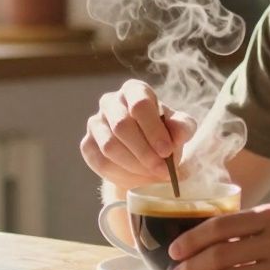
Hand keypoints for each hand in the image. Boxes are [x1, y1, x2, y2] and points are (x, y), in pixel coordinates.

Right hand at [79, 79, 196, 189]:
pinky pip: (100, 163)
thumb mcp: (179, 128)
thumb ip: (182, 127)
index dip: (153, 130)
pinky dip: (121, 175)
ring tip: (153, 176)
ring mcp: (95, 123)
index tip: (167, 151)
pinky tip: (137, 179)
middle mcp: (110, 102)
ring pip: (110, 147)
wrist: (145, 153)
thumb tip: (179, 132)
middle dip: (144, 152)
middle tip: (162, 171)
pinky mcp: (87, 144)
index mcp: (134, 90)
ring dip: (134, 166)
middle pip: (122, 126)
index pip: (140, 105)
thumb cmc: (164, 133)